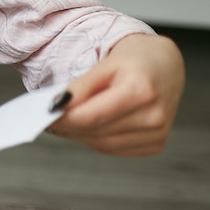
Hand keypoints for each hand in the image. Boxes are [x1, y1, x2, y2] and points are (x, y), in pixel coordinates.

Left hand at [49, 33, 184, 156]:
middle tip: (48, 118)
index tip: (44, 113)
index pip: (91, 116)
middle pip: (96, 132)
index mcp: (141, 91)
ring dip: (78, 136)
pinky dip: (95, 140)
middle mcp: (154, 116)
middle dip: (67, 127)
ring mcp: (158, 134)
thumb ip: (82, 86)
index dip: (64, 118)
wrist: (165, 66)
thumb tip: (57, 103)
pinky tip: (85, 128)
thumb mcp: (106, 64)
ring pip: (104, 144)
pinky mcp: (156, 144)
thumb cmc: (135, 60)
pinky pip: (115, 149)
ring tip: (62, 122)